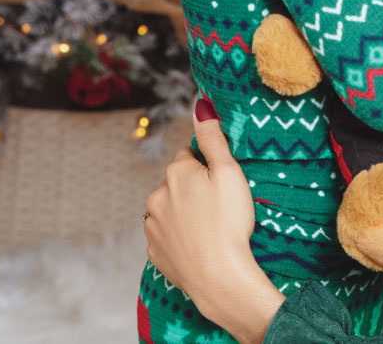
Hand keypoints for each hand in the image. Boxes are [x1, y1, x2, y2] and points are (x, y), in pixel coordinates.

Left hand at [144, 100, 283, 342]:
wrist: (218, 277)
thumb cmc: (229, 222)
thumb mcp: (229, 172)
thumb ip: (212, 138)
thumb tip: (200, 105)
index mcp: (175, 172)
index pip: (188, 155)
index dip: (207, 167)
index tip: (221, 182)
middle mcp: (156, 196)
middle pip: (177, 182)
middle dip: (194, 189)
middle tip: (220, 206)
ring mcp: (152, 226)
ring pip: (169, 208)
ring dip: (184, 212)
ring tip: (210, 227)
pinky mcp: (154, 252)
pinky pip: (167, 235)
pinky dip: (180, 236)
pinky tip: (199, 243)